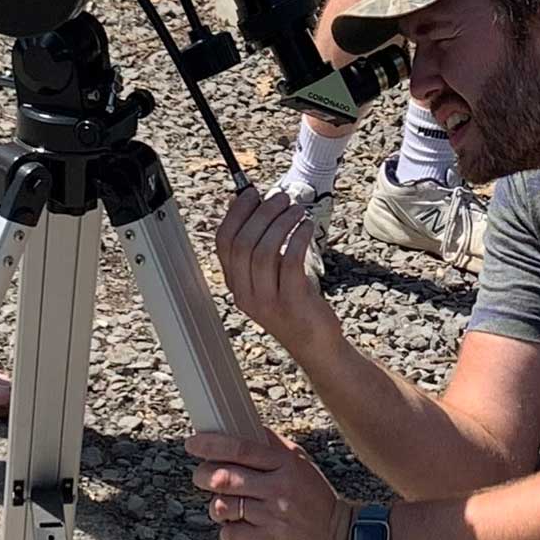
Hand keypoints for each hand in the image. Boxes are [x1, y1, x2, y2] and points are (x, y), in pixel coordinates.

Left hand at [186, 425, 351, 539]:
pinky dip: (228, 531)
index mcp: (286, 464)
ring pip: (224, 506)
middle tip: (202, 477)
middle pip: (226, 476)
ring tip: (224, 508)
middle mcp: (279, 487)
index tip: (193, 444)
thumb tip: (250, 429)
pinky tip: (238, 528)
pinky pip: (232, 533)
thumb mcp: (302, 467)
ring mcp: (274, 515)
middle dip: (204, 476)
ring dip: (216, 507)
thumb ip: (275, 448)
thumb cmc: (318, 502)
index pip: (242, 448)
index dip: (212, 445)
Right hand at [215, 184, 337, 359]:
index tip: (251, 193)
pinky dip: (297, 237)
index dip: (235, 213)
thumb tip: (251, 206)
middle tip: (280, 198)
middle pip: (243, 243)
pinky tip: (307, 227)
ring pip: (263, 251)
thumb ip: (259, 247)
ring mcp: (266, 301)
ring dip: (281, 223)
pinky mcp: (291, 303)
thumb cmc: (295, 305)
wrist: (315, 345)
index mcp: (236, 284)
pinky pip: (289, 262)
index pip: (223, 242)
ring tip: (297, 210)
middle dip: (262, 214)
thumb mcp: (270, 276)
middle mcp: (245, 293)